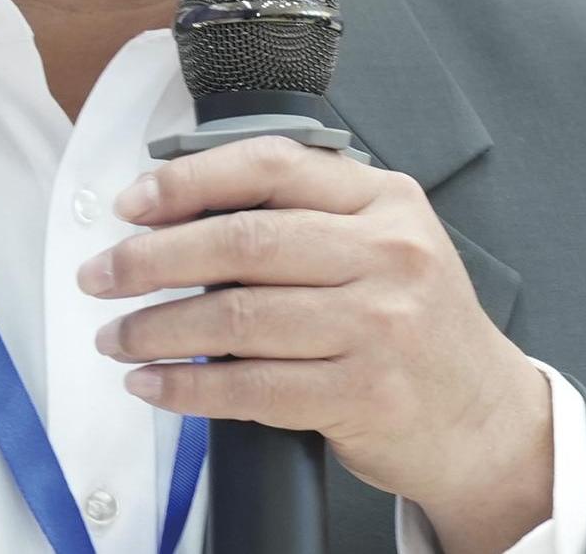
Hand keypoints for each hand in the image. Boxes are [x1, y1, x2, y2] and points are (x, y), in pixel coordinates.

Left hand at [76, 136, 549, 539]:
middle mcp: (387, 255)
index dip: (188, 181)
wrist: (484, 419)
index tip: (131, 204)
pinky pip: (251, 388)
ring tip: (116, 335)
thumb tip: (174, 216)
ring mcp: (379, 326)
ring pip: (237, 317)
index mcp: (385, 200)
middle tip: (101, 275)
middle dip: (151, 259)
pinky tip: (153, 383)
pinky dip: (188, 388)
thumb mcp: (382, 244)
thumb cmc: (414, 325)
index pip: (271, 166)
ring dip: (156, 328)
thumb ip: (302, 217)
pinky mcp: (363, 394)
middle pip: (242, 241)